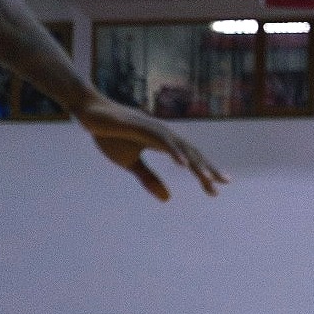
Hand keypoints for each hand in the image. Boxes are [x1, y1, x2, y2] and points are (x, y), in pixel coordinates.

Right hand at [74, 95, 228, 200]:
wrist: (90, 113)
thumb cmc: (110, 136)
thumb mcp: (130, 163)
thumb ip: (149, 179)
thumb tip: (168, 199)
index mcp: (165, 144)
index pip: (190, 160)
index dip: (204, 173)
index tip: (216, 189)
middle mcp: (165, 136)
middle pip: (192, 154)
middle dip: (208, 169)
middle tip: (223, 184)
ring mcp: (156, 129)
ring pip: (182, 148)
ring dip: (196, 163)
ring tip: (208, 178)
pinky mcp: (143, 127)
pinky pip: (163, 141)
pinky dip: (175, 152)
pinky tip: (184, 164)